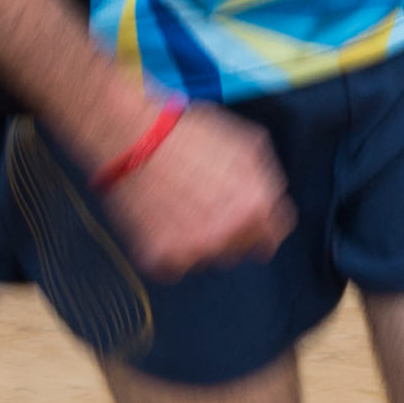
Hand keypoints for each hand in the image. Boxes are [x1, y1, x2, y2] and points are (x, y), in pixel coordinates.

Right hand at [107, 99, 297, 277]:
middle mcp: (230, 234)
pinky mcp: (162, 257)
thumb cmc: (188, 135)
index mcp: (256, 208)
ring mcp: (195, 249)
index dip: (261, 227)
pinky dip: (166, 253)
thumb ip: (266, 181)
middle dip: (229, 232)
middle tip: (204, 209)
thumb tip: (270, 202)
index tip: (249, 224)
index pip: (272, 236)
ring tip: (178, 211)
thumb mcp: (248, 146)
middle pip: (239, 248)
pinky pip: (171, 267)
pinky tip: (159, 224)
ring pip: (207, 259)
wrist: (132, 137)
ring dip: (198, 243)